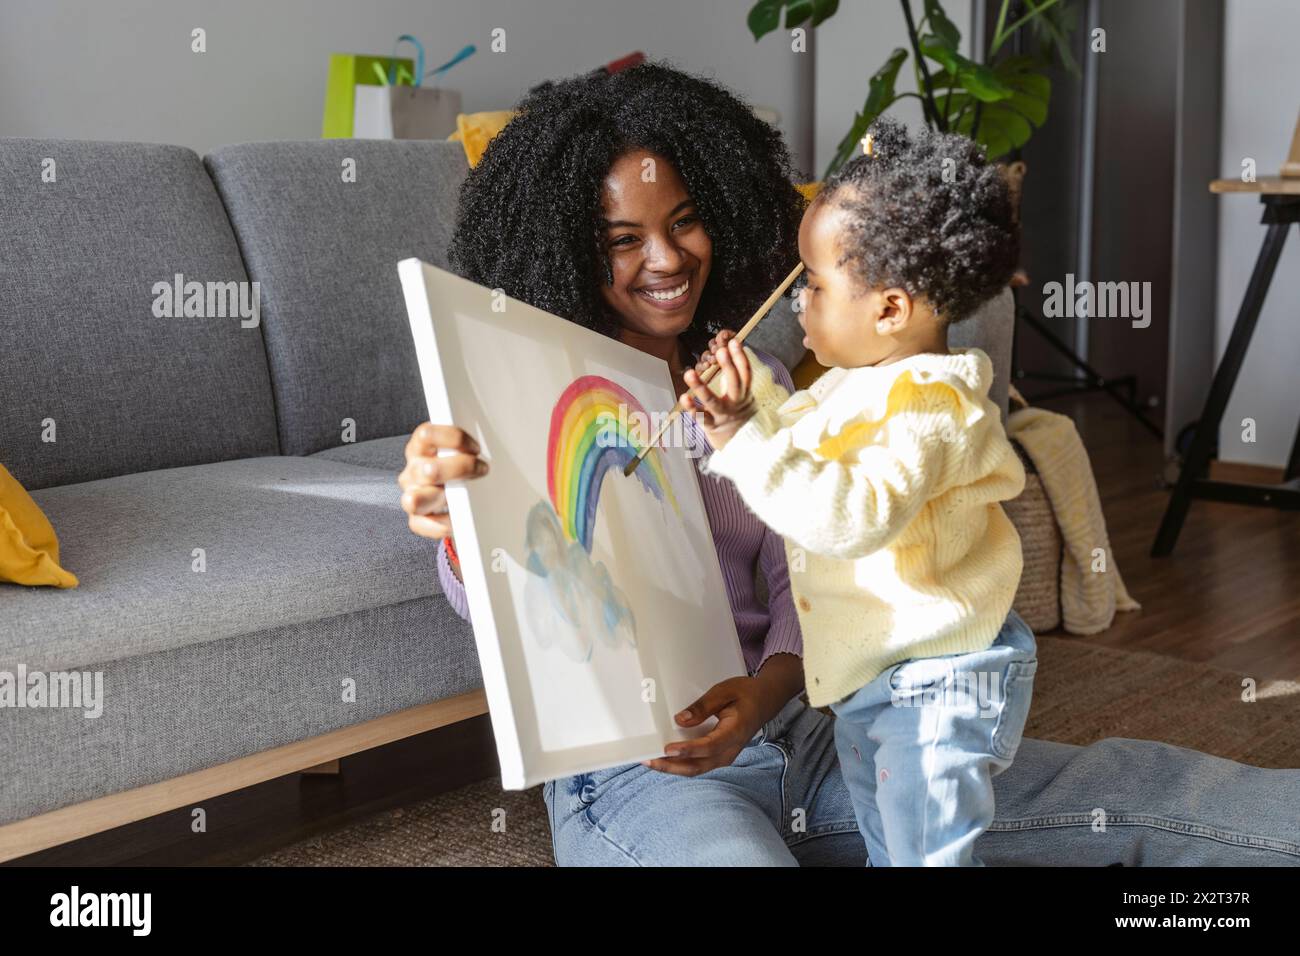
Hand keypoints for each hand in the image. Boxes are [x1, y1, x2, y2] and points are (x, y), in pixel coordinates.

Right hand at [397, 422, 488, 540]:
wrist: (466, 494)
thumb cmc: (466, 466)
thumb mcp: (467, 451)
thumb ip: (469, 446)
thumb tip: (491, 443)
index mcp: (422, 446)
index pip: (427, 434)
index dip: (454, 439)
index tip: (476, 448)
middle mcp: (414, 469)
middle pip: (428, 469)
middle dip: (458, 471)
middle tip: (481, 471)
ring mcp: (412, 494)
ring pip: (415, 500)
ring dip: (443, 500)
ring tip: (466, 500)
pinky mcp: (416, 519)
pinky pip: (421, 525)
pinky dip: (442, 525)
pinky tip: (458, 521)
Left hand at [641, 676, 768, 775]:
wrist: (764, 702)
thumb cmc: (745, 694)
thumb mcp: (724, 691)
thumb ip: (703, 706)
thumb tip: (680, 720)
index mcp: (735, 732)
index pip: (709, 746)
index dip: (688, 749)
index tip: (667, 749)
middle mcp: (730, 750)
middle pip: (699, 765)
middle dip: (672, 766)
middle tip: (648, 759)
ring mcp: (725, 756)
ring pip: (696, 769)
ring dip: (673, 768)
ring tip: (650, 761)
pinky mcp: (718, 755)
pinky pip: (698, 764)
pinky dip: (680, 764)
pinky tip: (664, 758)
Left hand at [679, 337, 754, 450]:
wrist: (746, 449)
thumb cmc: (739, 417)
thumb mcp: (743, 398)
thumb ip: (735, 380)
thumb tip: (727, 354)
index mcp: (744, 394)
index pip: (745, 374)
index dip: (741, 357)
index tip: (735, 342)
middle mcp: (736, 404)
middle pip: (735, 383)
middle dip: (728, 366)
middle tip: (720, 350)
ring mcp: (724, 415)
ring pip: (713, 401)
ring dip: (700, 387)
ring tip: (689, 373)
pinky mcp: (713, 427)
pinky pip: (702, 417)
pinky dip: (692, 408)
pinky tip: (684, 397)